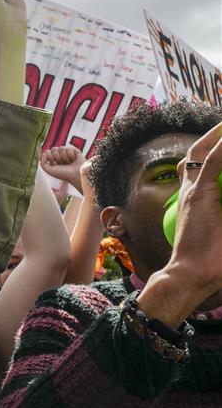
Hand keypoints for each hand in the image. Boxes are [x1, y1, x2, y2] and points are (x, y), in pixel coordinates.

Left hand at [40, 146, 85, 192]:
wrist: (76, 175)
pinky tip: (74, 160)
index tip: (55, 164)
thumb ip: (42, 163)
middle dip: (57, 157)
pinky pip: (69, 148)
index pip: (47, 152)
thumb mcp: (49, 170)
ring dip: (64, 157)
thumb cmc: (63, 174)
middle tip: (62, 163)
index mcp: (54, 159)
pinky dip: (70, 155)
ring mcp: (68, 152)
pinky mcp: (75, 150)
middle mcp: (60, 155)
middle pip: (53, 149)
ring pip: (61, 148)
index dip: (50, 157)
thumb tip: (44, 153)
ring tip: (69, 162)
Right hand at [169, 122, 221, 292]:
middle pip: (198, 152)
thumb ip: (221, 215)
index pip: (199, 164)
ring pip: (204, 152)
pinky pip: (212, 162)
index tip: (220, 140)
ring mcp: (192, 191)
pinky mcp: (199, 195)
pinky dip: (220, 147)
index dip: (211, 147)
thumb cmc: (212, 258)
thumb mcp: (220, 227)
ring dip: (218, 136)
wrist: (193, 273)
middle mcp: (189, 190)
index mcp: (193, 198)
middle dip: (214, 135)